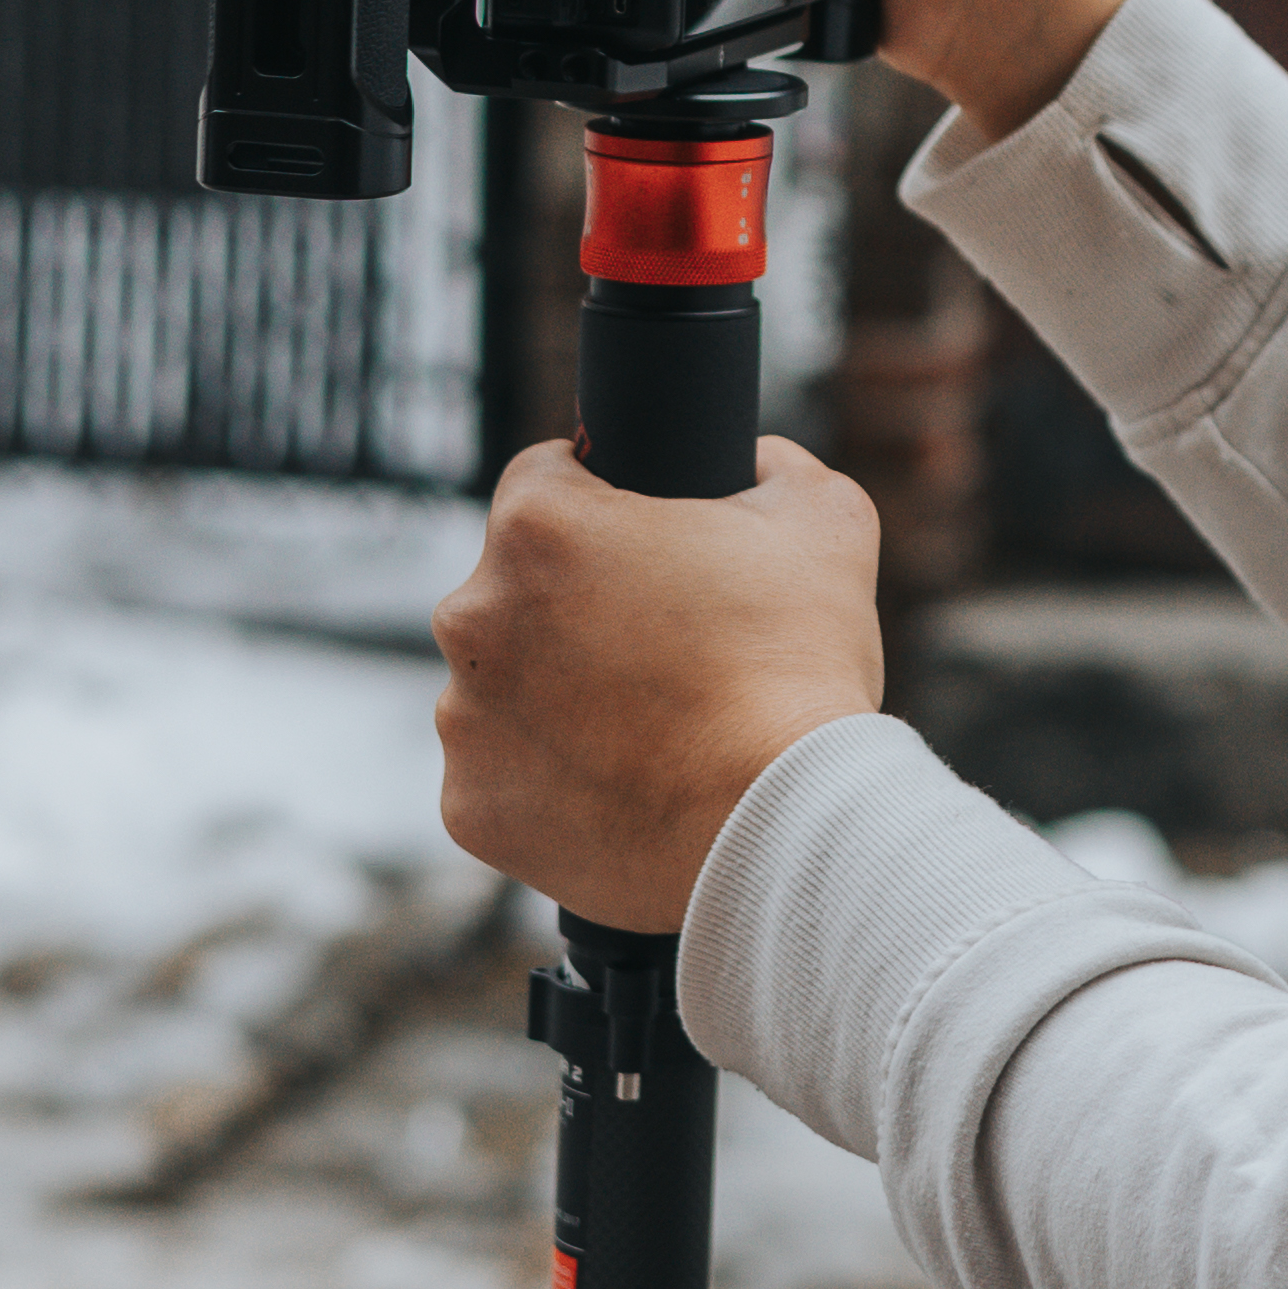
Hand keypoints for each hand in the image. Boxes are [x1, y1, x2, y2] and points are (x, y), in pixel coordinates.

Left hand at [432, 435, 886, 931]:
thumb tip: (753, 462)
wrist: (783, 826)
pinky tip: (622, 782)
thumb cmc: (799, 668)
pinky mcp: (470, 806)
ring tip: (651, 725)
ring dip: (556, 694)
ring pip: (503, 684)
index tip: (644, 546)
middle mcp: (474, 614)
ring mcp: (463, 718)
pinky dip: (549, 778)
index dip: (602, 502)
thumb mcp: (824, 517)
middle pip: (516, 587)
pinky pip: (503, 774)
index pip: (544, 478)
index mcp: (539, 524)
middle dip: (576, 605)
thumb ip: (769, 463)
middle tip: (663, 646)